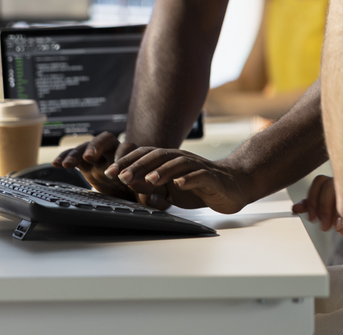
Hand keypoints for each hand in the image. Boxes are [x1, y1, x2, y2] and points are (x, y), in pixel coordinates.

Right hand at [52, 132, 156, 205]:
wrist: (132, 191)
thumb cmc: (144, 189)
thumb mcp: (150, 193)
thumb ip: (154, 195)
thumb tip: (157, 201)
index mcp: (132, 155)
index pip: (128, 149)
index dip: (122, 159)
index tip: (116, 173)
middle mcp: (114, 152)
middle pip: (107, 139)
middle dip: (98, 147)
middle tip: (91, 157)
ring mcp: (99, 156)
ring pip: (88, 145)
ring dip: (78, 152)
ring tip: (68, 163)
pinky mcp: (86, 163)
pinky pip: (74, 155)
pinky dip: (65, 156)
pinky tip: (56, 164)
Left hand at [107, 145, 252, 213]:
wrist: (233, 185)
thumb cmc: (199, 186)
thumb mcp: (171, 187)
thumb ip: (152, 184)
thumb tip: (128, 182)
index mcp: (170, 160)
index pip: (145, 155)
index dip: (127, 162)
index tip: (108, 172)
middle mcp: (182, 159)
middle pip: (158, 156)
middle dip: (138, 165)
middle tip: (120, 176)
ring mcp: (198, 167)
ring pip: (178, 163)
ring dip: (161, 171)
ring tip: (148, 180)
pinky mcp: (212, 178)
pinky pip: (200, 175)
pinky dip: (189, 179)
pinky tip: (179, 184)